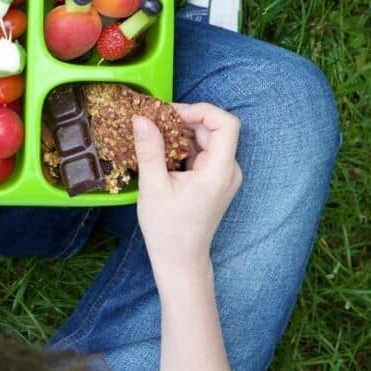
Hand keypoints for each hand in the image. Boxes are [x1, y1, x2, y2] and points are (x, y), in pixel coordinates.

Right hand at [132, 102, 242, 278]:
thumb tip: (141, 119)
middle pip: (215, 128)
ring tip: (155, 137)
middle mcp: (229, 170)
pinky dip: (184, 145)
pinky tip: (163, 152)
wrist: (180, 260)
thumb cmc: (168, 229)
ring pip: (208, 138)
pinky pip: (203, 151)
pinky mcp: (215, 179)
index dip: (200, 111)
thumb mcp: (153, 187)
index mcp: (219, 171)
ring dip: (183, 132)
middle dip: (185, 120)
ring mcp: (224, 175)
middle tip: (155, 123)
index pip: (226, 123)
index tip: (170, 115)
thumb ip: (150, 150)